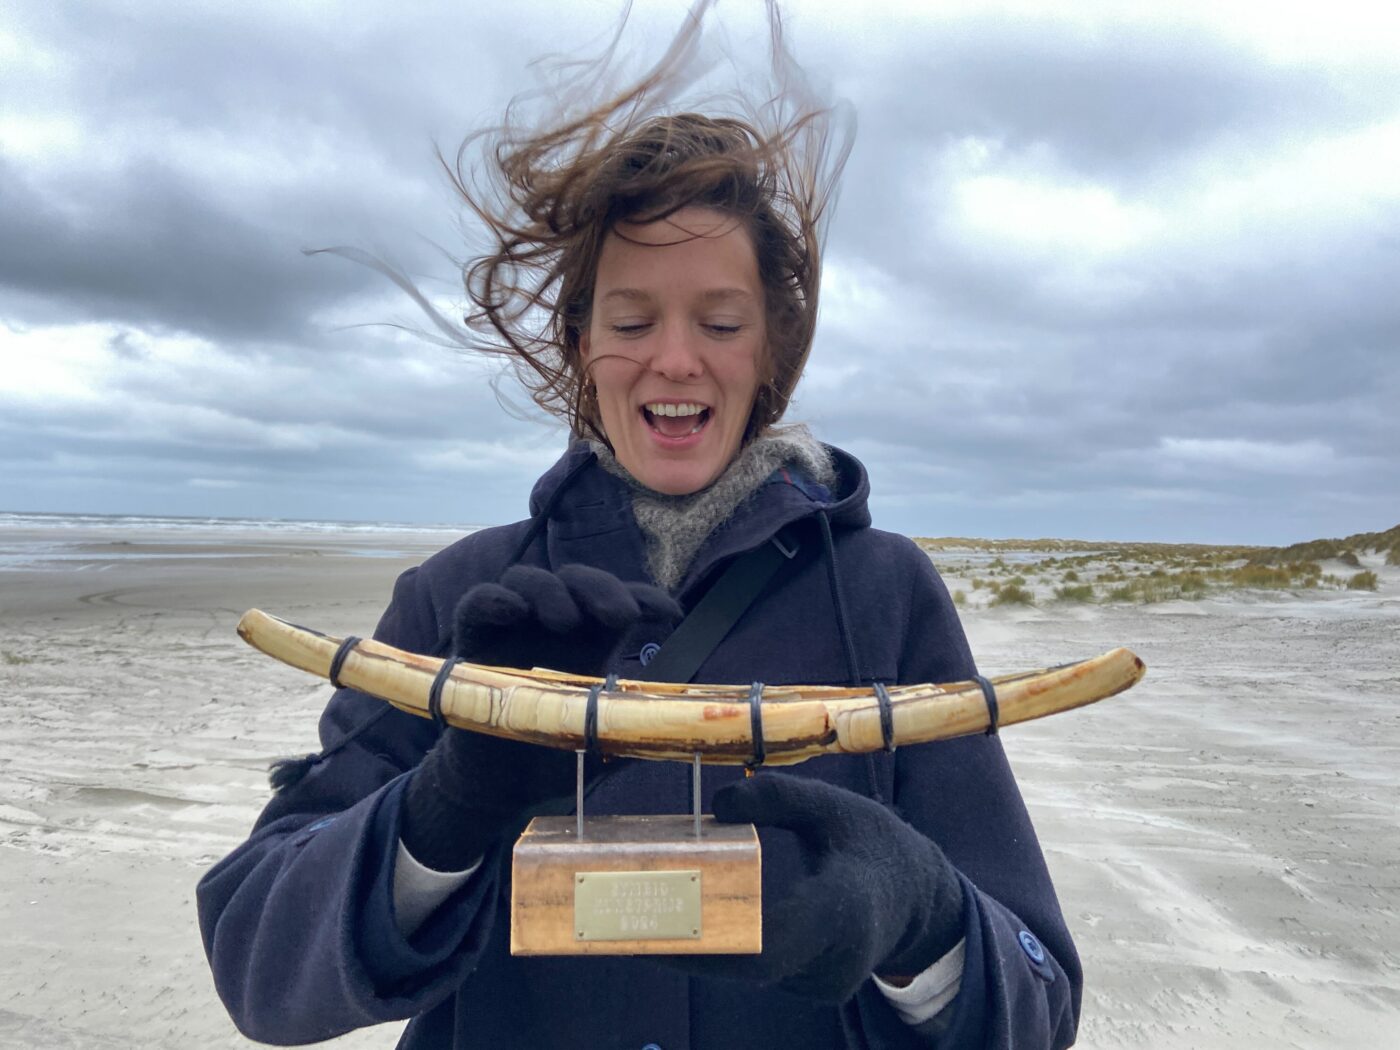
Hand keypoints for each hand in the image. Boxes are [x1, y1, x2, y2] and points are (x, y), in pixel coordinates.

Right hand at [399, 565, 679, 871]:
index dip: (647, 597)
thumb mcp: (605, 744)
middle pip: (575, 579)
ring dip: (551, 590)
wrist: (498, 793)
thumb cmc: (553, 762)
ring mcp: (511, 629)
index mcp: (590, 643)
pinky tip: (514, 610)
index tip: (671, 614)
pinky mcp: (472, 642)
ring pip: (527, 579)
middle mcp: (552, 627)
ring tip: (566, 621)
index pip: (620, 601)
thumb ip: (637, 729)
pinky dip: (495, 598)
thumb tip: (685, 728)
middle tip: (619, 615)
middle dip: (601, 586)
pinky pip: (478, 602)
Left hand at [661, 773, 964, 1002]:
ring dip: (700, 949)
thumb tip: (718, 803)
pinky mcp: (815, 988)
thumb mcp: (833, 806)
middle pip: (747, 966)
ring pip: (751, 971)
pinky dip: (725, 950)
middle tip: (618, 928)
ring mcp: (826, 982)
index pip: (770, 942)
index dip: (708, 946)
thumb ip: (779, 797)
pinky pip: (761, 971)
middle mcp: (836, 959)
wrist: (920, 897)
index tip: (654, 934)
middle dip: (683, 950)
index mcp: (844, 909)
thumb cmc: (873, 843)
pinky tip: (686, 927)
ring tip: (640, 919)